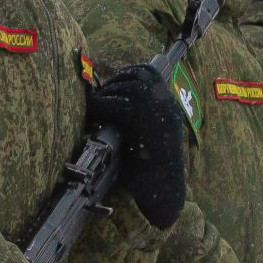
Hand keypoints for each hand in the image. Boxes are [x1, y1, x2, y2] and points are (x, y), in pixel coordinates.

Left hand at [85, 64, 187, 228]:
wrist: (163, 189)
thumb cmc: (153, 171)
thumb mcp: (150, 137)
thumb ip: (139, 117)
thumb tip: (113, 102)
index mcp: (170, 107)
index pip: (150, 73)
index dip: (128, 73)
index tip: (113, 83)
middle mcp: (166, 103)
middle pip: (136, 75)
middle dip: (114, 82)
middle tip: (99, 96)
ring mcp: (157, 108)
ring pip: (126, 85)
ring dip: (107, 93)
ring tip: (94, 106)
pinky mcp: (143, 117)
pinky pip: (116, 102)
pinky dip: (100, 106)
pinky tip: (92, 115)